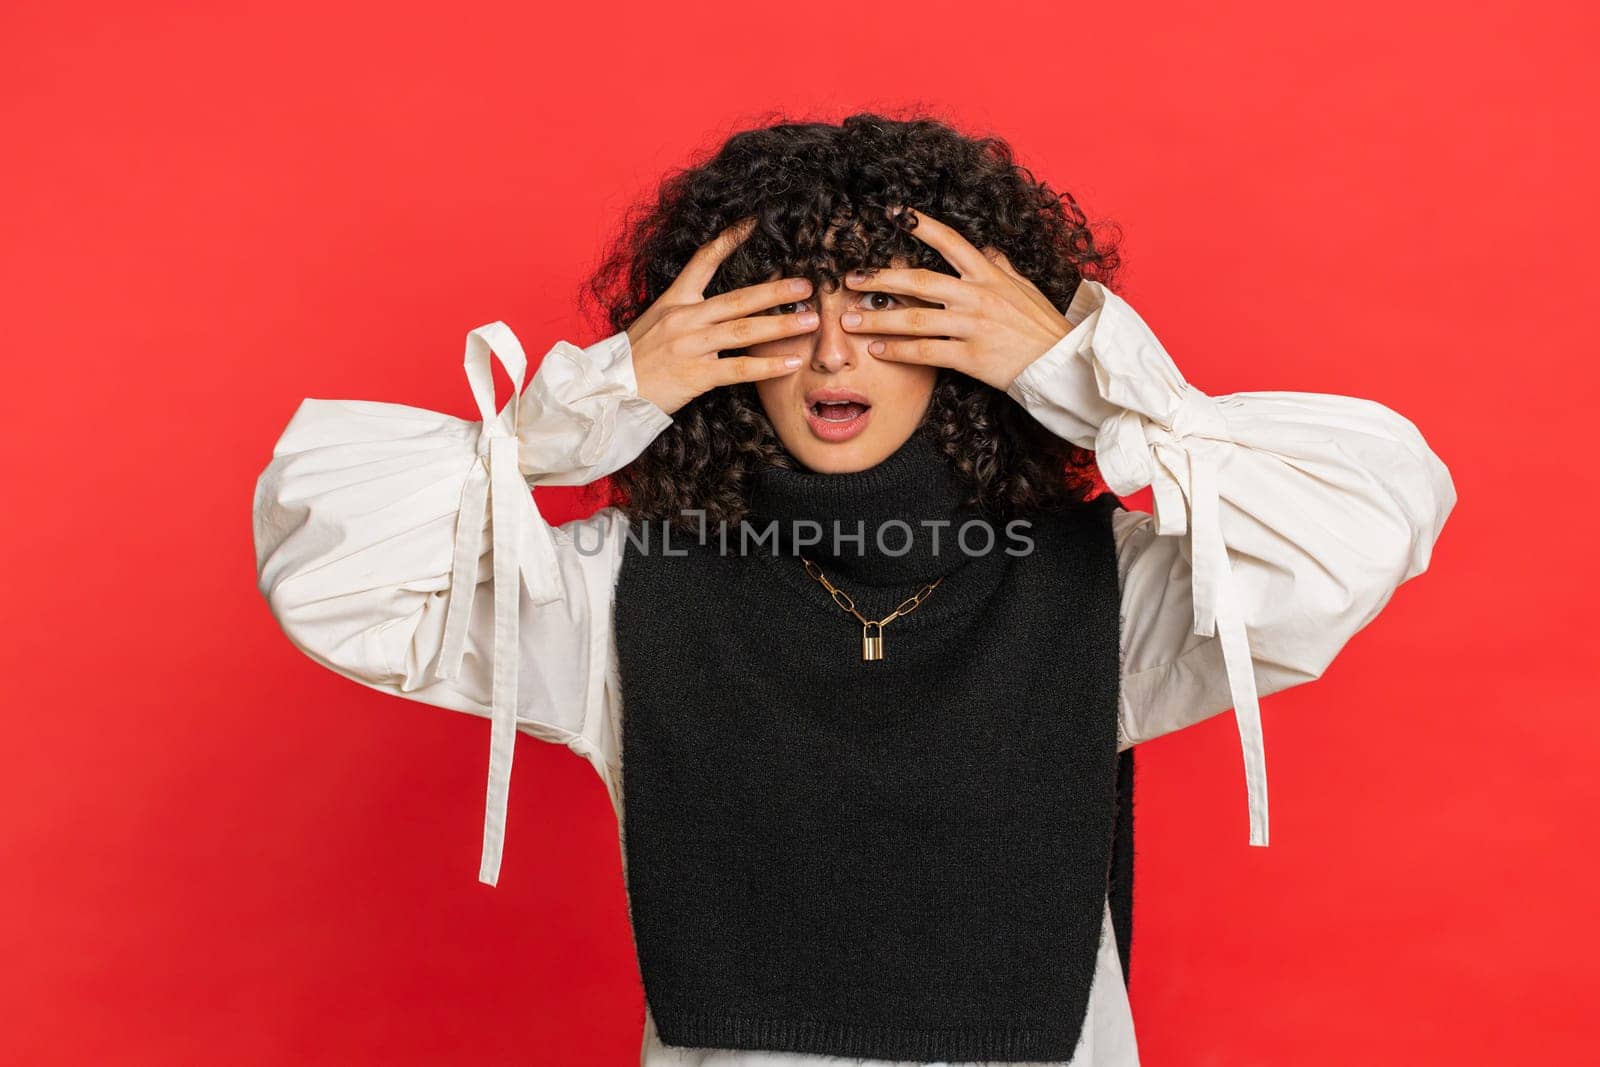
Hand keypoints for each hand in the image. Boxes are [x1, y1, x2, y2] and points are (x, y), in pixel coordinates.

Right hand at [627, 217, 819, 415]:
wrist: (610, 392)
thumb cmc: (634, 361)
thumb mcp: (653, 323)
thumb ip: (684, 312)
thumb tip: (717, 307)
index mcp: (674, 301)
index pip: (703, 260)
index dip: (729, 240)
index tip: (753, 223)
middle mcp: (684, 318)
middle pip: (738, 299)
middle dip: (776, 291)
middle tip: (807, 285)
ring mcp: (690, 346)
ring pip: (744, 331)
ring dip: (781, 325)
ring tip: (810, 320)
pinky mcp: (695, 375)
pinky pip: (738, 369)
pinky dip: (767, 367)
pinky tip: (790, 363)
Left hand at [838, 207, 1074, 392]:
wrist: (1062, 363)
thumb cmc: (1043, 325)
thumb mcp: (1025, 287)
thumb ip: (1002, 267)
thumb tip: (987, 249)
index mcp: (988, 274)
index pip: (949, 241)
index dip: (920, 225)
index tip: (894, 214)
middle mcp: (977, 295)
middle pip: (918, 281)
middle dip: (880, 278)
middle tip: (850, 279)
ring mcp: (972, 326)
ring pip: (914, 319)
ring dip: (878, 318)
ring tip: (850, 319)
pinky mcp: (970, 356)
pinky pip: (926, 352)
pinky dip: (898, 352)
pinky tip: (878, 350)